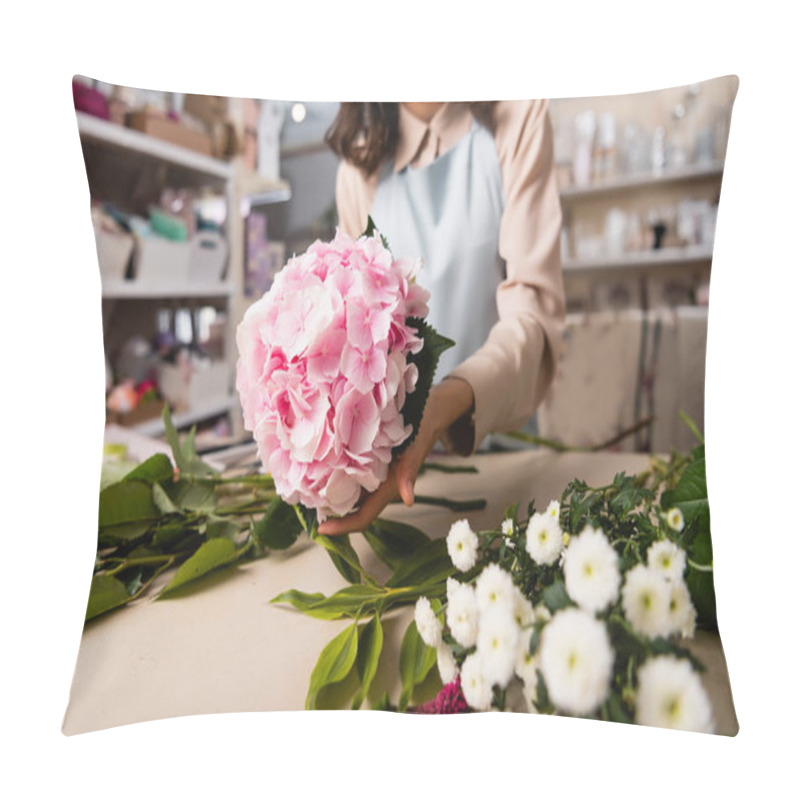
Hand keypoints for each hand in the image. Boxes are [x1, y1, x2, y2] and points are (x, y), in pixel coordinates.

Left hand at [317, 378, 473, 535]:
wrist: (430, 411)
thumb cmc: (422, 430)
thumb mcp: (416, 450)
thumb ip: (410, 474)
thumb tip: (409, 500)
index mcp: (387, 488)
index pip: (363, 517)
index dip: (343, 527)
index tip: (320, 529)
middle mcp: (377, 484)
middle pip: (350, 508)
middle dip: (328, 511)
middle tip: (300, 506)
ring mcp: (371, 473)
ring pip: (347, 491)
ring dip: (328, 493)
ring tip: (302, 488)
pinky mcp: (367, 459)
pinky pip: (348, 471)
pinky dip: (333, 472)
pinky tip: (316, 465)